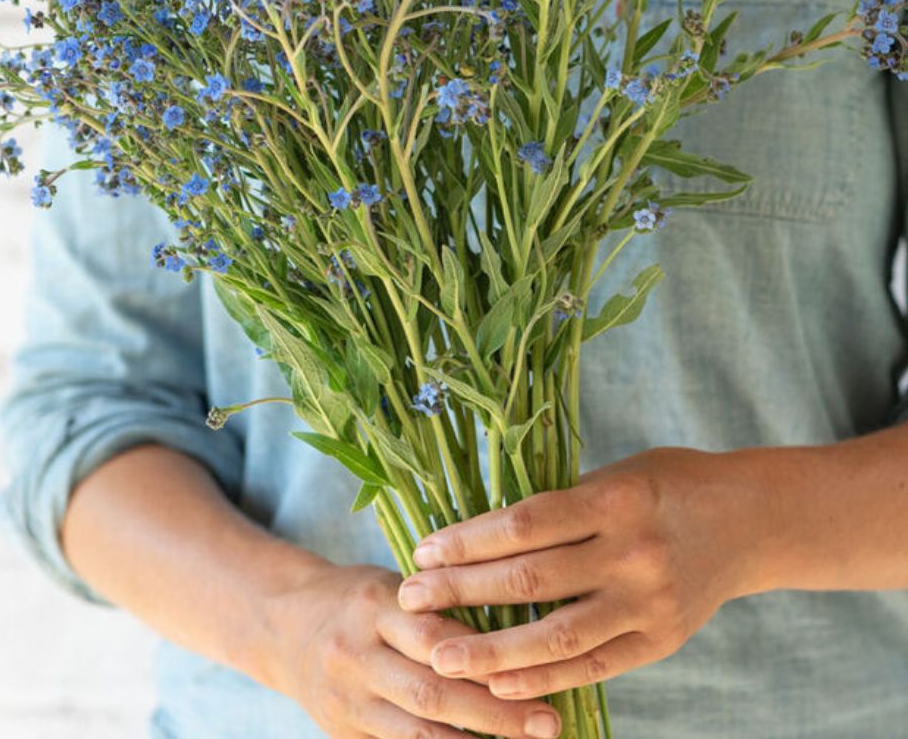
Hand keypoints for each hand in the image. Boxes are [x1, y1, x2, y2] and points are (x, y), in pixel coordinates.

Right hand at [269, 562, 562, 737]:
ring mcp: (345, 700)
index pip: (435, 634)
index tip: (539, 665)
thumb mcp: (389, 585)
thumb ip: (436, 610)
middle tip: (548, 722)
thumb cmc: (355, 598)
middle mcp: (354, 654)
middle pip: (431, 692)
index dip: (486, 655)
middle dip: (494, 713)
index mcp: (371, 604)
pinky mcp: (340, 734)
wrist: (282, 625)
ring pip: (415, 733)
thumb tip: (513, 635)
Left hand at [397, 446, 773, 699]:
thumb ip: (559, 506)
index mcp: (614, 500)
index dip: (468, 540)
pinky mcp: (660, 641)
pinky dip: (544, 678)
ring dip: (492, 651)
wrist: (750, 520)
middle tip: (410, 600)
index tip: (423, 550)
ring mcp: (649, 604)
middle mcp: (632, 553)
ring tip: (440, 655)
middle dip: (462, 591)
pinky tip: (500, 685)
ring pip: (557, 635)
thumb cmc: (668, 484)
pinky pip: (592, 666)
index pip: (524, 524)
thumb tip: (482, 534)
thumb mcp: (614, 475)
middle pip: (530, 579)